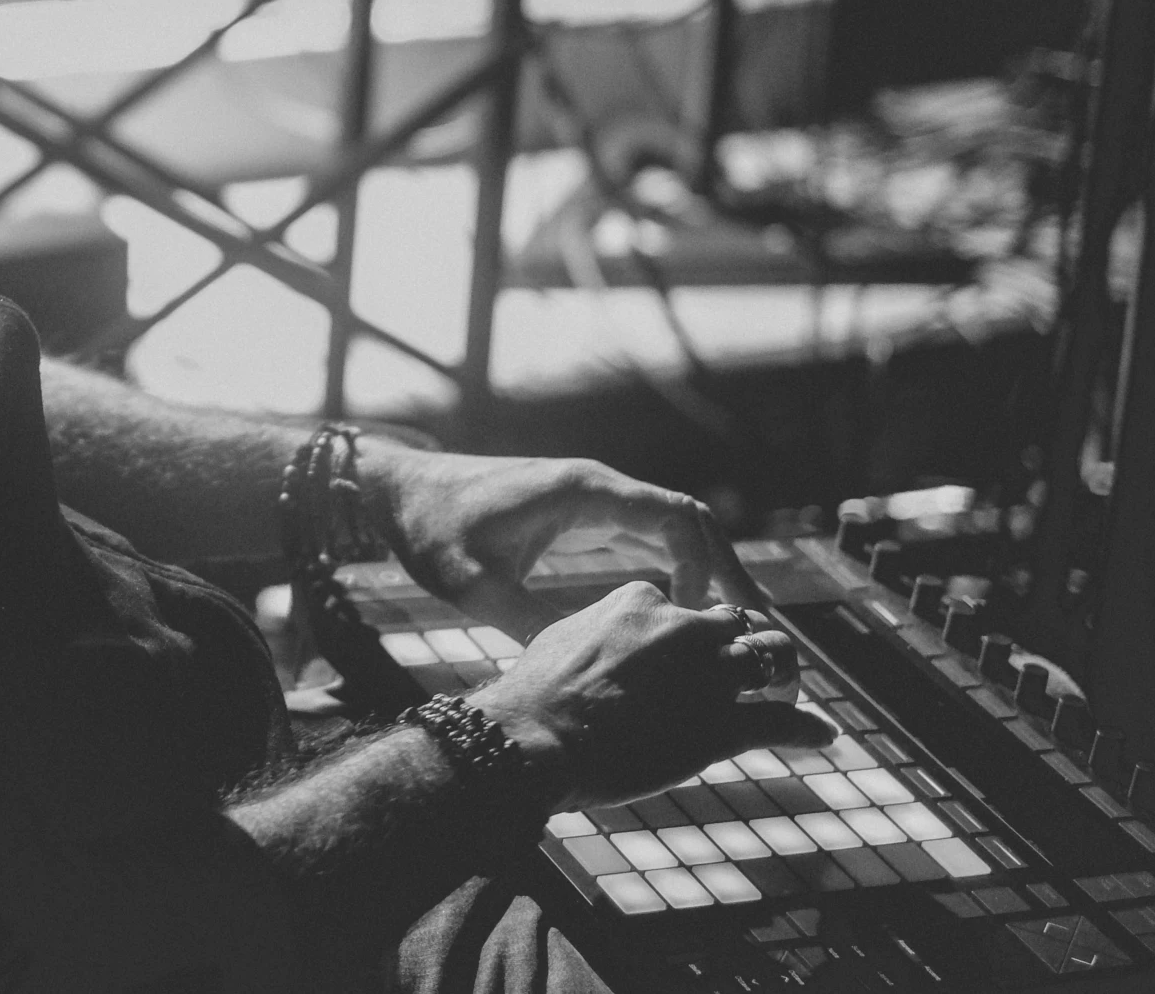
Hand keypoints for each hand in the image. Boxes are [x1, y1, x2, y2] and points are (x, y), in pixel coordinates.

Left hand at [359, 447, 767, 639]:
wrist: (401, 494)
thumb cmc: (432, 531)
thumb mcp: (472, 585)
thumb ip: (527, 621)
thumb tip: (587, 666)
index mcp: (582, 492)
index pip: (673, 516)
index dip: (707, 564)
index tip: (718, 616)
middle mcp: (597, 488)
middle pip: (687, 519)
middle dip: (725, 568)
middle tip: (754, 626)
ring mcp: (591, 499)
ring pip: (672, 527)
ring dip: (705, 569)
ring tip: (732, 628)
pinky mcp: (581, 516)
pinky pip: (646, 536)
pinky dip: (675, 568)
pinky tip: (684, 615)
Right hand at [466, 581, 833, 809]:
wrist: (536, 739)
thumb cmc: (536, 694)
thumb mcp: (565, 636)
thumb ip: (601, 630)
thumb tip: (608, 639)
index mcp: (642, 600)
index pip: (686, 606)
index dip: (693, 632)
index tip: (689, 654)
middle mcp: (684, 628)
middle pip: (739, 622)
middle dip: (749, 641)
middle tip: (751, 667)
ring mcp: (708, 676)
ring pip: (771, 656)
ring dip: (785, 671)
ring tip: (788, 690)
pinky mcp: (722, 727)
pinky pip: (782, 721)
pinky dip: (808, 727)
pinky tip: (821, 734)